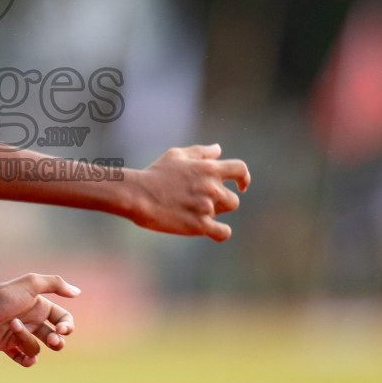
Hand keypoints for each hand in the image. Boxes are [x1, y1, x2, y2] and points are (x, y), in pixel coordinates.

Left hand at [0, 273, 79, 367]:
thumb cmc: (4, 294)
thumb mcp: (32, 284)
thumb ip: (56, 284)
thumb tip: (77, 292)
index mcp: (40, 307)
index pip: (63, 320)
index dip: (67, 327)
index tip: (61, 329)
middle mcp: (32, 322)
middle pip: (55, 339)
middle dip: (57, 342)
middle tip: (52, 340)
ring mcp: (20, 335)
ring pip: (36, 348)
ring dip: (27, 340)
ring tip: (12, 325)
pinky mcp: (7, 346)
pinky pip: (23, 358)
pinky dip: (26, 361)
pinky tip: (27, 359)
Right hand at [126, 144, 248, 240]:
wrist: (137, 195)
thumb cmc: (154, 174)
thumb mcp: (176, 155)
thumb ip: (200, 152)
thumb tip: (218, 149)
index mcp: (208, 168)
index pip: (240, 170)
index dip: (244, 178)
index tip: (241, 186)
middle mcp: (211, 187)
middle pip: (233, 199)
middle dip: (220, 202)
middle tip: (199, 203)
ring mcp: (207, 206)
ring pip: (224, 213)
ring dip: (214, 214)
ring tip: (193, 212)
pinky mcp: (200, 225)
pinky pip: (223, 232)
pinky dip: (219, 232)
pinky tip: (210, 231)